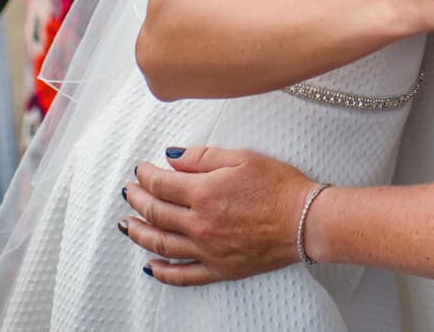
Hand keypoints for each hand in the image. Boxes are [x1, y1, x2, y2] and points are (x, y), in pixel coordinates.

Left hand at [120, 147, 315, 285]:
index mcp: (203, 193)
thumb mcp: (242, 158)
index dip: (146, 175)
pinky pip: (183, 275)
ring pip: (161, 244)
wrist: (305, 220)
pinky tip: (151, 267)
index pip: (161, 184)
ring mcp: (207, 250)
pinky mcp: (219, 269)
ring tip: (128, 225)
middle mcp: (199, 224)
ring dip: (139, 234)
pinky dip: (163, 273)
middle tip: (130, 193)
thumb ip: (202, 158)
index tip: (141, 170)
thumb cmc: (279, 187)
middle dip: (138, 200)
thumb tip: (172, 158)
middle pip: (156, 213)